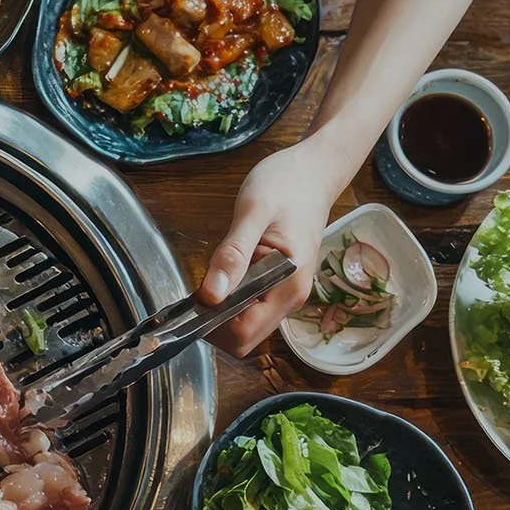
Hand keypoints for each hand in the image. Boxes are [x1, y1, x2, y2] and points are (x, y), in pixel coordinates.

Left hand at [199, 141, 346, 355]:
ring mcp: (284, 294)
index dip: (213, 325)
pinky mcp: (276, 286)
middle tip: (199, 284)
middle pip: (243, 338)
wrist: (312, 171)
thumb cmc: (286, 185)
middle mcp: (289, 299)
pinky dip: (228, 300)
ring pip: (244, 325)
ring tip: (213, 273)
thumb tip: (210, 296)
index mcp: (287, 287)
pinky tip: (223, 273)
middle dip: (213, 322)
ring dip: (219, 311)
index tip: (196, 296)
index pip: (243, 335)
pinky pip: (247, 308)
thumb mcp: (253, 212)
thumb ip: (233, 254)